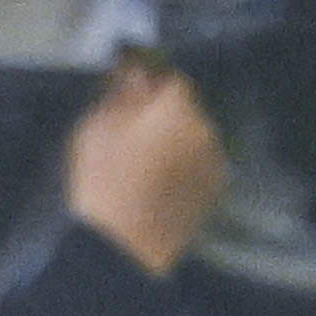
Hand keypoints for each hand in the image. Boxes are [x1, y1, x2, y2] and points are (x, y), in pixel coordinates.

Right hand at [60, 57, 224, 274]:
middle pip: (188, 111)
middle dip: (166, 113)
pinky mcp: (214, 191)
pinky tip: (160, 179)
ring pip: (196, 138)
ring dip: (178, 139)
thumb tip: (136, 71)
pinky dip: (186, 165)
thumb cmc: (105, 181)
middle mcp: (205, 133)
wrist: (125, 244)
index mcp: (178, 111)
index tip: (135, 91)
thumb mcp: (100, 126)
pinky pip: (200, 164)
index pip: (175, 82)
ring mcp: (214, 164)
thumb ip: (124, 93)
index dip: (154, 84)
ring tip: (146, 158)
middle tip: (134, 129)